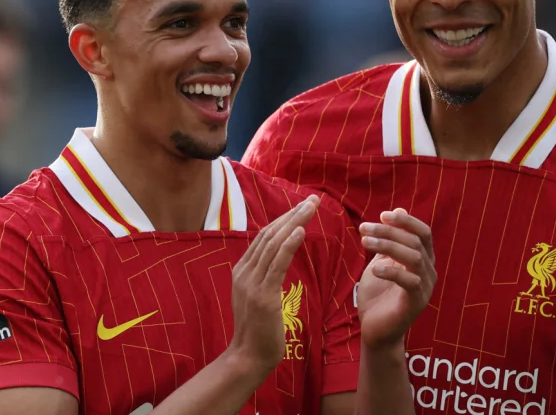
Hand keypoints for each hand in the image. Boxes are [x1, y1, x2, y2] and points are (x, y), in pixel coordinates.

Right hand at [226, 195, 317, 376]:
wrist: (248, 357)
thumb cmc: (258, 330)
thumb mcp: (257, 296)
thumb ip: (264, 276)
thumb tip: (277, 259)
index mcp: (242, 270)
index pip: (264, 236)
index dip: (284, 218)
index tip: (303, 206)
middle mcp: (244, 272)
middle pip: (269, 234)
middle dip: (292, 214)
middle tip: (313, 200)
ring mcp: (251, 283)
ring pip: (274, 244)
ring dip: (294, 223)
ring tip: (311, 208)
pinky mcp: (263, 295)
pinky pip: (277, 264)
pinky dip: (289, 245)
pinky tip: (301, 231)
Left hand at [357, 208, 435, 349]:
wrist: (376, 330)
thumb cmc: (378, 294)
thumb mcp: (381, 260)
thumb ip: (390, 239)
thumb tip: (398, 208)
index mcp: (423, 259)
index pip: (423, 232)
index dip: (406, 221)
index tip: (382, 214)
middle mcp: (429, 271)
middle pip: (415, 242)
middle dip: (388, 231)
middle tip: (364, 228)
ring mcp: (425, 287)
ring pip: (413, 257)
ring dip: (387, 246)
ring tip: (365, 242)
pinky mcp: (417, 303)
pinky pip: (409, 281)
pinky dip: (392, 271)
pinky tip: (374, 268)